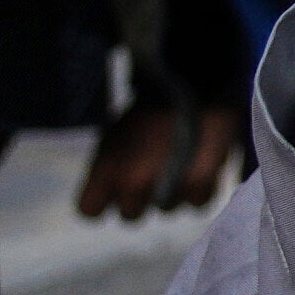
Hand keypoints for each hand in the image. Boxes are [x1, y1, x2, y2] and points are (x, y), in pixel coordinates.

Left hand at [75, 93, 243, 220]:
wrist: (192, 79)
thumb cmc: (149, 105)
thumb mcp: (114, 135)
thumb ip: (112, 168)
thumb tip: (116, 187)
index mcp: (106, 171)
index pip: (90, 211)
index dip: (103, 200)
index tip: (114, 187)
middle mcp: (134, 185)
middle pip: (130, 215)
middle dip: (140, 198)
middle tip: (153, 175)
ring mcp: (169, 188)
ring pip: (166, 209)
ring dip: (172, 194)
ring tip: (182, 167)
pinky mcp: (203, 183)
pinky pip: (198, 203)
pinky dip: (201, 190)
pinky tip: (202, 170)